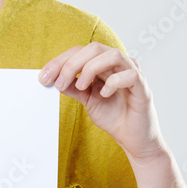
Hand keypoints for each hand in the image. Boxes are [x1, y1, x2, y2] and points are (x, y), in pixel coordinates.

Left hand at [38, 43, 167, 162]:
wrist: (133, 139)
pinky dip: (114, 82)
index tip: (44, 77)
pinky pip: (130, 75)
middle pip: (95, 48)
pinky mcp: (142, 88)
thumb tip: (54, 80)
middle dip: (72, 63)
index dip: (60, 61)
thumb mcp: (88, 100)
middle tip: (59, 83)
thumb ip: (74, 88)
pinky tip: (104, 94)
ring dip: (91, 68)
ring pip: (113, 55)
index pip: (81, 52)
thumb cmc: (114, 116)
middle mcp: (118, 65)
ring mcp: (132, 73)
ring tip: (82, 86)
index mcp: (104, 65)